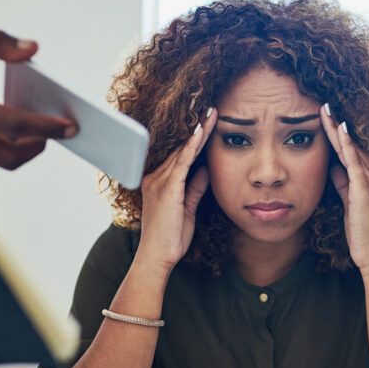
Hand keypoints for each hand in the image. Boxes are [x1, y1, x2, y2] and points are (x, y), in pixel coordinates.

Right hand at [0, 14, 76, 169]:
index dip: (44, 128)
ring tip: (41, 124)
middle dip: (40, 145)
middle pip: (9, 157)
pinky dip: (2, 142)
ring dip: (22, 145)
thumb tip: (32, 50)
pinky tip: (15, 123)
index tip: (68, 125)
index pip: (10, 124)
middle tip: (59, 129)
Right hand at [135, 108, 216, 271]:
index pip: (180, 155)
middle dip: (198, 129)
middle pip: (181, 148)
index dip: (195, 139)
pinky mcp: (167, 189)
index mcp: (159, 182)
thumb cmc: (170, 238)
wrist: (156, 257)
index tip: (208, 123)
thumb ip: (194, 189)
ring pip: (182, 151)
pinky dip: (192, 146)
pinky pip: (182, 162)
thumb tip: (205, 170)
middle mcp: (155, 178)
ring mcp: (159, 182)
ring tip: (212, 114)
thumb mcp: (187, 210)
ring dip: (198, 132)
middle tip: (213, 110)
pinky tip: (201, 132)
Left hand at [320, 104, 368, 273]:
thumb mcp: (352, 205)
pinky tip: (339, 129)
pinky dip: (347, 144)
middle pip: (354, 146)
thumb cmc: (365, 237)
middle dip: (337, 126)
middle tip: (323, 105)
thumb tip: (333, 168)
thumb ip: (345, 185)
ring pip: (353, 150)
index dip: (340, 136)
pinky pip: (355, 162)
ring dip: (338, 129)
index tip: (328, 120)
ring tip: (325, 111)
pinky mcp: (366, 190)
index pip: (354, 153)